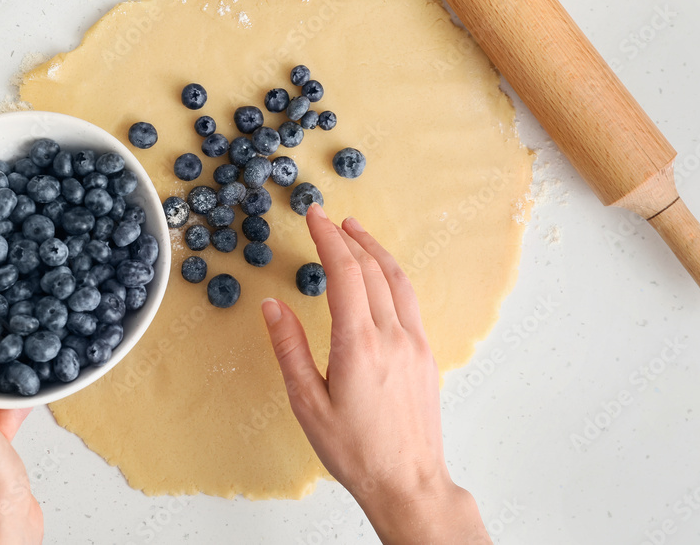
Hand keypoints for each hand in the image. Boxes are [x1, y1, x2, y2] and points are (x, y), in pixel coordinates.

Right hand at [261, 204, 489, 544]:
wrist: (407, 482)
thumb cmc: (355, 450)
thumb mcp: (307, 402)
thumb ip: (289, 348)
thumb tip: (272, 306)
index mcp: (360, 344)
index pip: (345, 273)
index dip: (327, 239)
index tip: (314, 216)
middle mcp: (392, 336)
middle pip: (372, 269)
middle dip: (348, 238)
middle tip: (327, 219)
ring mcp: (415, 344)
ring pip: (397, 280)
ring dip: (375, 250)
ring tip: (356, 232)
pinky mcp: (426, 355)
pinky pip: (409, 301)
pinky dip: (391, 275)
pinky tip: (381, 275)